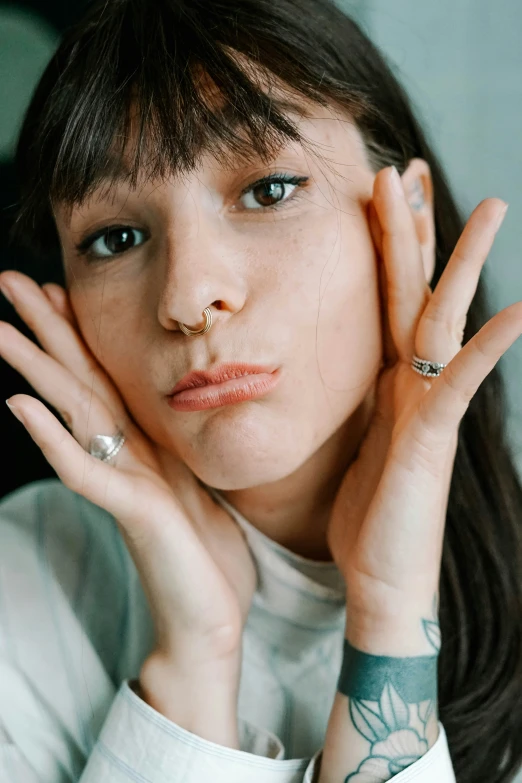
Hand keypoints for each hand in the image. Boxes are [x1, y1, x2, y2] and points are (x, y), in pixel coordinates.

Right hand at [0, 272, 255, 669]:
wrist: (212, 622)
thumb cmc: (208, 557)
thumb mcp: (200, 486)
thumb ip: (176, 452)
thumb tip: (174, 417)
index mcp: (143, 446)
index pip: (103, 377)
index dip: (79, 332)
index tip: (57, 287)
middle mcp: (125, 456)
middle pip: (78, 380)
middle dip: (46, 330)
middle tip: (10, 281)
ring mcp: (123, 481)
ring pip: (71, 412)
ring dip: (36, 369)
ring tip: (1, 329)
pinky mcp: (131, 510)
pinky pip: (84, 469)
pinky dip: (52, 437)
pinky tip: (21, 405)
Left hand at [328, 166, 517, 639]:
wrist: (380, 578)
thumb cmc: (368, 515)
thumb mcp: (354, 442)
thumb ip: (361, 398)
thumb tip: (354, 368)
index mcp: (387, 380)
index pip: (385, 298)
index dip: (384, 245)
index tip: (378, 193)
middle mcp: (412, 382)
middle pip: (413, 291)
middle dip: (413, 229)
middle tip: (410, 167)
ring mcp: (428, 405)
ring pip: (444, 319)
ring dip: (461, 264)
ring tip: (486, 208)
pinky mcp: (434, 436)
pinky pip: (464, 382)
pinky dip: (491, 346)